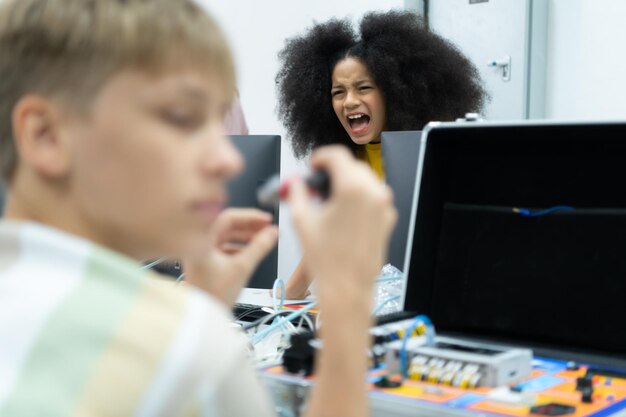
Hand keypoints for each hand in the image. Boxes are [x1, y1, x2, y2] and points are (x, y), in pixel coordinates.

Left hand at [183, 208, 277, 305]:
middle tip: (267, 228)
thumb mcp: (242, 268)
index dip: (250, 216)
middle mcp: (198, 243)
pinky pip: (223, 247)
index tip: (266, 220)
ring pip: (226, 236)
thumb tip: (272, 233)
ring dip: (245, 236)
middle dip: (249, 226)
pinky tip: (251, 251)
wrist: (202, 319)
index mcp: (202, 240)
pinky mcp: (204, 262)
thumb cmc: (214, 296)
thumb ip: (259, 247)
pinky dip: (238, 246)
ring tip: (263, 239)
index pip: (228, 217)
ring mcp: (200, 252)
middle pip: (226, 226)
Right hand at [288, 146, 396, 305]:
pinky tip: (342, 215)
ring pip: (364, 181)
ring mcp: (384, 206)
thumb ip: (298, 192)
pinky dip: (358, 198)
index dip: (321, 157)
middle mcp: (373, 193)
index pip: (337, 155)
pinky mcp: (387, 219)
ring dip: (347, 183)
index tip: (313, 165)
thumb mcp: (302, 219)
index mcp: (352, 188)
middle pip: (352, 166)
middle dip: (334, 171)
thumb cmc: (326, 259)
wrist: (347, 287)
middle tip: (318, 184)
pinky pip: (373, 198)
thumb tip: (297, 183)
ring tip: (328, 201)